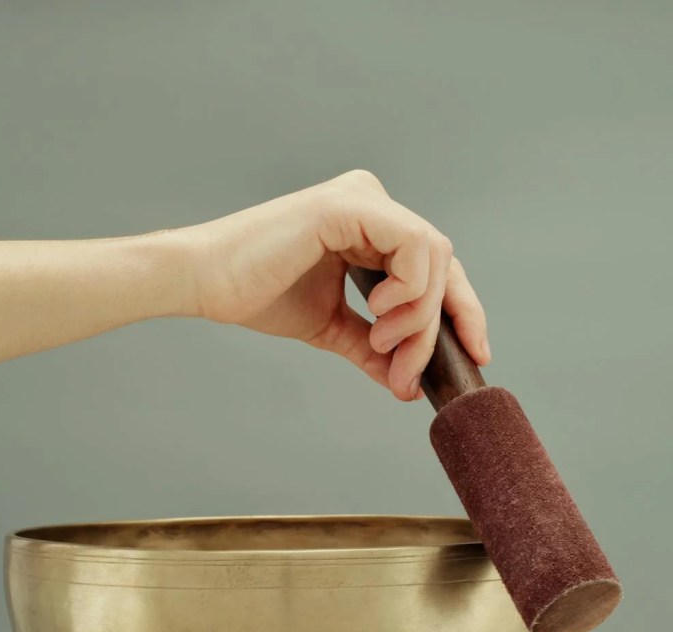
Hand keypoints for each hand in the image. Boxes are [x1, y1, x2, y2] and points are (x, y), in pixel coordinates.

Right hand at [177, 169, 488, 400]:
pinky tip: (379, 315)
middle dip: (440, 327)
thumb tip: (407, 381)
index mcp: (371, 227)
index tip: (473, 356)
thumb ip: (373, 347)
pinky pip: (412, 245)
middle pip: (443, 265)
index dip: (461, 312)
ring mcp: (363, 199)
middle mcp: (373, 204)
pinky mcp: (349, 204)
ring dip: (419, 317)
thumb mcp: (332, 327)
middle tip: (411, 374)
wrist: (208, 283)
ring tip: (385, 347)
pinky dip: (408, 289)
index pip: (436, 268)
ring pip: (433, 258)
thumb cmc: (259, 294)